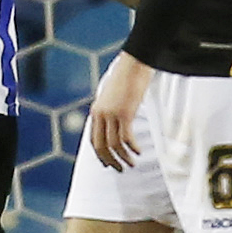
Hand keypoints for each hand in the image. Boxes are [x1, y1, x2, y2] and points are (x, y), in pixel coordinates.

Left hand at [88, 51, 154, 170]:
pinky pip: (126, 137)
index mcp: (96, 111)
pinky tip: (138, 151)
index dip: (100, 154)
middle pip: (100, 146)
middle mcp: (101, 114)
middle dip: (110, 161)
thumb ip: (112, 108)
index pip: (93, 139)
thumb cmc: (127, 76)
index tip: (109, 163)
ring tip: (132, 164)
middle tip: (120, 169)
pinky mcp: (125, 113)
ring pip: (114, 145)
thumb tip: (118, 119)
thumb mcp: (114, 95)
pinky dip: (132, 147)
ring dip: (123, 157)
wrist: (134, 63)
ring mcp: (112, 114)